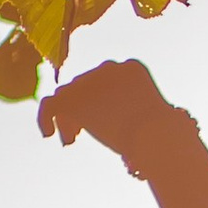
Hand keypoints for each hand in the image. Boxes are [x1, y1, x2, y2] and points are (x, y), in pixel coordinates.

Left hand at [38, 58, 189, 169]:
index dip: (98, 101)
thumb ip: (132, 115)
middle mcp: (110, 67)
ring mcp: (91, 81)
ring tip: (70, 140)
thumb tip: (119, 130)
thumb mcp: (151, 120)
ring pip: (68, 94)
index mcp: (131, 68)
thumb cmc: (163, 138)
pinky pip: (51, 103)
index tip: (101, 125)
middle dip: (82, 111)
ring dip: (69, 117)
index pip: (105, 79)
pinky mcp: (75, 98)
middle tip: (77, 137)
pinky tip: (48, 134)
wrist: (156, 136)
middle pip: (85, 85)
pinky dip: (44, 117)